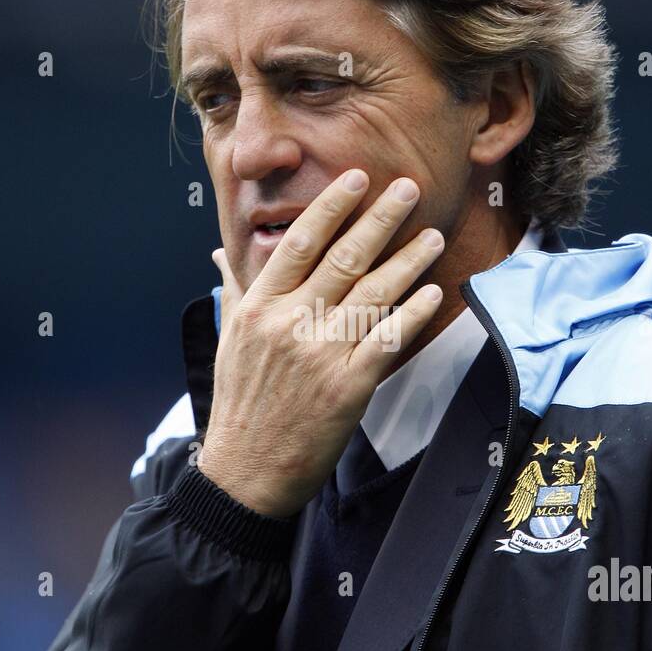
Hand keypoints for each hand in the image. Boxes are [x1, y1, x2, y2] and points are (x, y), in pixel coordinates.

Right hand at [200, 170, 443, 516]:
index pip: (299, 242)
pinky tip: (432, 292)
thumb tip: (219, 252)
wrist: (247, 471)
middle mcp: (290, 323)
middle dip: (380, 219)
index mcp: (260, 307)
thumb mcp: (230, 340)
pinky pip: (388, 340)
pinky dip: (412, 314)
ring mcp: (320, 354)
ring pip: (373, 294)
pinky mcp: (348, 387)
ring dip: (408, 260)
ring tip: (432, 235)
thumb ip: (235, 290)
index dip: (332, 206)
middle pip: (343, 258)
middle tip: (408, 188)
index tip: (357, 179)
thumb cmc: (239, 404)